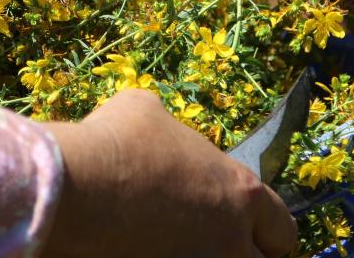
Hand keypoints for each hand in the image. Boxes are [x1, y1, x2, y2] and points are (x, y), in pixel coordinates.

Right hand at [42, 89, 296, 257]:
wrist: (73, 191)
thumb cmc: (113, 145)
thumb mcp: (143, 111)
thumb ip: (169, 130)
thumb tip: (158, 130)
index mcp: (240, 193)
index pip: (280, 227)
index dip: (263, 231)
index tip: (242, 232)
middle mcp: (232, 240)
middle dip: (242, 255)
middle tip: (212, 247)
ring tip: (176, 252)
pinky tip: (142, 254)